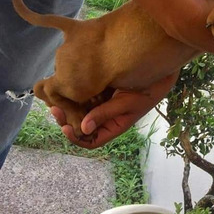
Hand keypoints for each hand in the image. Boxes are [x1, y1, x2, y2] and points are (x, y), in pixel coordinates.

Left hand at [50, 74, 177, 148]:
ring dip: (69, 106)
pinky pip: (85, 96)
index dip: (76, 138)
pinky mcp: (102, 91)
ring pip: (81, 110)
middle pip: (81, 126)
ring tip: (57, 97)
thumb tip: (83, 128)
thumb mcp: (127, 103)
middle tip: (55, 107)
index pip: (91, 141)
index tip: (64, 126)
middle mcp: (106, 118)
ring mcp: (103, 103)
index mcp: (113, 126)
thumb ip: (105, 114)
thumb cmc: (147, 91)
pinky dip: (76, 94)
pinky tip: (69, 87)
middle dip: (67, 119)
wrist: (158, 72)